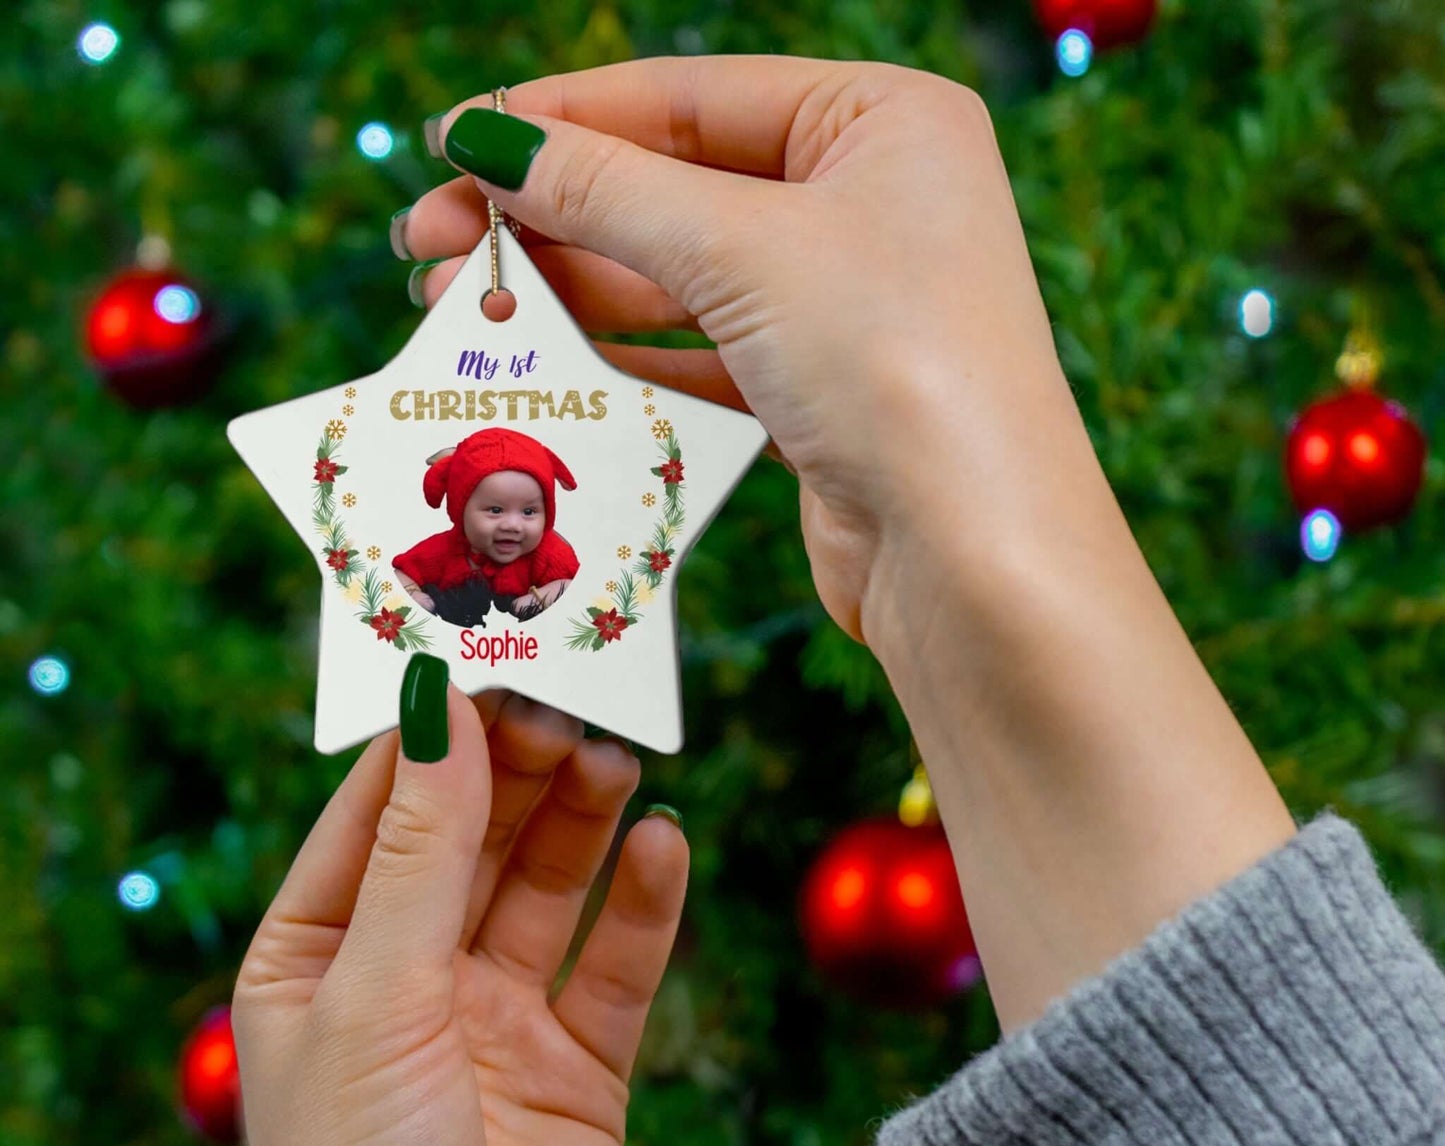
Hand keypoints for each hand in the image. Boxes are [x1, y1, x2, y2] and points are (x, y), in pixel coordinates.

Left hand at [233, 688, 687, 1145]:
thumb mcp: (374, 999)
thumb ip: (418, 852)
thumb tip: (436, 708)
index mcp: (318, 959)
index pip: (376, 813)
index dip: (431, 737)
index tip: (488, 659)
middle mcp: (407, 980)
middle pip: (472, 839)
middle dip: (517, 770)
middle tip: (572, 705)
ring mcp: (497, 1022)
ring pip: (548, 886)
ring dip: (582, 821)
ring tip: (617, 759)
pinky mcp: (579, 1067)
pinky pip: (616, 963)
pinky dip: (643, 903)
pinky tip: (665, 845)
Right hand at [401, 57, 1089, 642]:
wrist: (971, 555)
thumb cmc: (894, 365)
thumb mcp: (741, 249)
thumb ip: (608, 190)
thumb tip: (489, 140)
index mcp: (881, 121)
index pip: (688, 97)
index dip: (562, 119)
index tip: (453, 142)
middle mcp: (870, 203)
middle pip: (674, 188)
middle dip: (549, 214)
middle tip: (429, 240)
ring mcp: (845, 304)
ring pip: (679, 279)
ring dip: (570, 291)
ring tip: (461, 305)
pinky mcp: (820, 395)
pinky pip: (700, 357)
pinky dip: (622, 359)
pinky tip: (543, 363)